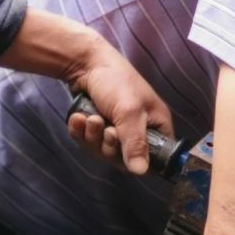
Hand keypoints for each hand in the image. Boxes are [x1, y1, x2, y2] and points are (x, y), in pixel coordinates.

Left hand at [65, 45, 172, 173]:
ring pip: (102, 151)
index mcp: (156, 125)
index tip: (125, 152)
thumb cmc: (116, 82)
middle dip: (108, 145)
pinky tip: (78, 118)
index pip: (155, 158)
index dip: (139, 160)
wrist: (85, 62)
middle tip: (104, 129)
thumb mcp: (130, 112)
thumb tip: (141, 172)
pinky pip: (87, 142)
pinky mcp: (96, 126)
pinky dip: (80, 132)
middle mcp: (138, 129)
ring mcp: (116, 128)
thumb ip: (135, 143)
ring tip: (89, 118)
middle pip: (123, 158)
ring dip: (92, 137)